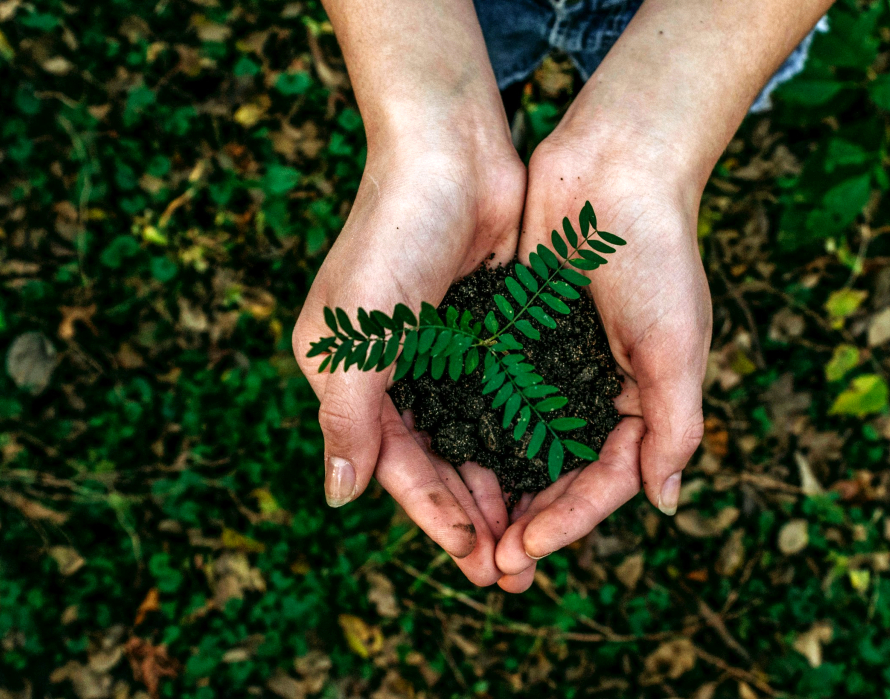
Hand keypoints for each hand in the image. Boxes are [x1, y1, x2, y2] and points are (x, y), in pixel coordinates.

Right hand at [292, 138, 524, 585]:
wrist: (451, 150)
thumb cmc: (393, 236)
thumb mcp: (358, 334)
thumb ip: (348, 418)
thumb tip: (339, 498)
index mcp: (348, 376)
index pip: (395, 465)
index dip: (435, 516)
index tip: (476, 560)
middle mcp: (392, 371)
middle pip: (436, 462)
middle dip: (472, 516)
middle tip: (513, 571)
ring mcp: (440, 351)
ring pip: (473, 439)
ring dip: (501, 487)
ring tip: (535, 537)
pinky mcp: (484, 331)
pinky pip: (503, 400)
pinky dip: (521, 438)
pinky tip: (550, 472)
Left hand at [493, 131, 710, 590]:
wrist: (615, 166)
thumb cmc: (656, 254)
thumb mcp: (676, 346)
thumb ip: (674, 426)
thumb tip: (663, 503)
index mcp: (642, 401)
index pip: (604, 481)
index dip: (567, 521)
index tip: (523, 551)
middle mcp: (596, 390)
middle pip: (558, 474)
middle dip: (527, 521)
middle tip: (489, 567)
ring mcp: (554, 364)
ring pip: (520, 443)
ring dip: (495, 488)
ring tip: (463, 532)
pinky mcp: (517, 333)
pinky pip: (493, 394)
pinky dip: (473, 429)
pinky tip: (443, 458)